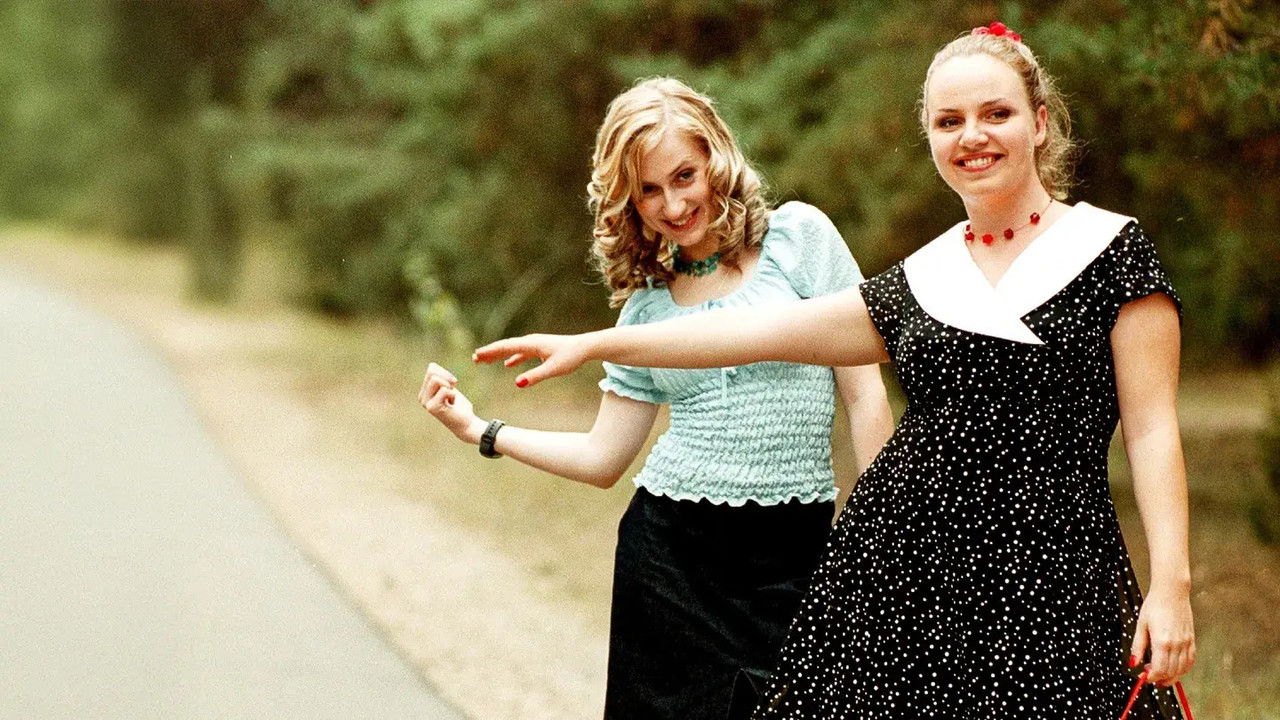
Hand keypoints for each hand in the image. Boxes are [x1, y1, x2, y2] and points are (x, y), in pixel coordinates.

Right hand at [418, 362, 485, 443]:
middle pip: (432, 372)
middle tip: (453, 390)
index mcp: (424, 391)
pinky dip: (453, 395)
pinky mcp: (432, 408)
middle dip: (447, 377)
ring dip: (449, 387)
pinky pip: (445, 390)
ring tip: (451, 398)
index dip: (445, 372)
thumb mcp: (449, 388)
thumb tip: (431, 365)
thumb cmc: (459, 406)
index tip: (452, 384)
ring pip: (436, 379)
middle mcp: (422, 397)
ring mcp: (425, 403)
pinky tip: (452, 405)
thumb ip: (440, 378)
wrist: (466, 423)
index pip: (431, 368)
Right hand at [472, 332, 590, 387]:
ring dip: (498, 355)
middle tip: (474, 359)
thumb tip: (517, 383)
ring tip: (485, 360)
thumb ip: (535, 376)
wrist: (585, 347)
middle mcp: (531, 342)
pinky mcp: (540, 349)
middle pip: (505, 347)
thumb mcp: (553, 369)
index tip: (476, 356)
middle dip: (489, 353)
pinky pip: (521, 353)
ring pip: (512, 350)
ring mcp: (535, 345)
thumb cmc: (571, 357)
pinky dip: (512, 358)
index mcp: (531, 345)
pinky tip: (507, 365)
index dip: (490, 352)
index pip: (506, 347)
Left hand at [1130, 584, 1195, 685]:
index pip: (1159, 669)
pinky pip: (1190, 660)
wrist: (1172, 592)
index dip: (1151, 677)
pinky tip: (1175, 668)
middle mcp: (1176, 644)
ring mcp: (1186, 642)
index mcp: (1162, 641)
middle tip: (1150, 677)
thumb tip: (1133, 663)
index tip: (1144, 677)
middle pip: (1171, 672)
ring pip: (1182, 669)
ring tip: (1161, 675)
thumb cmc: (1155, 605)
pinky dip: (1183, 668)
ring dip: (1172, 676)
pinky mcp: (1192, 639)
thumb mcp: (1141, 625)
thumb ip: (1137, 646)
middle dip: (1160, 679)